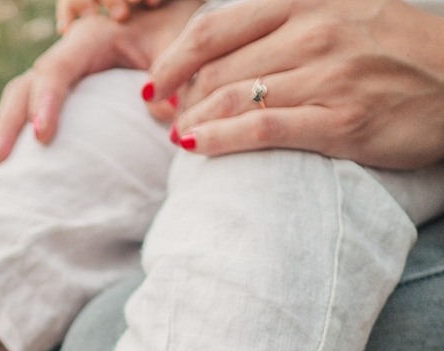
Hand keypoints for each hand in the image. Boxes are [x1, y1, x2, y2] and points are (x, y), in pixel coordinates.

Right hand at [0, 0, 200, 167]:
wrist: (177, 27)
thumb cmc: (178, 35)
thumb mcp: (180, 49)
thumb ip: (174, 78)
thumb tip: (163, 112)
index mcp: (91, 38)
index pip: (56, 71)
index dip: (46, 103)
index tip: (42, 138)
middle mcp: (70, 55)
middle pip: (26, 86)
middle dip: (8, 124)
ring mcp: (65, 76)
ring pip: (22, 98)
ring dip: (6, 131)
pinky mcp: (68, 95)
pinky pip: (34, 111)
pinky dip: (20, 135)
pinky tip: (12, 164)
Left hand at [148, 0, 443, 168]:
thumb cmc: (388, 52)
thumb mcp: (338, 12)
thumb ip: (280, 25)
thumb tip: (218, 52)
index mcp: (306, 1)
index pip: (214, 29)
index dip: (173, 60)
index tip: (154, 84)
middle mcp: (314, 32)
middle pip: (217, 70)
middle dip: (180, 98)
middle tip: (165, 119)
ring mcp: (327, 77)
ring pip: (232, 98)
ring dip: (193, 120)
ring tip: (179, 135)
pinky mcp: (340, 122)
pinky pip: (261, 129)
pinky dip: (218, 138)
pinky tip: (194, 146)